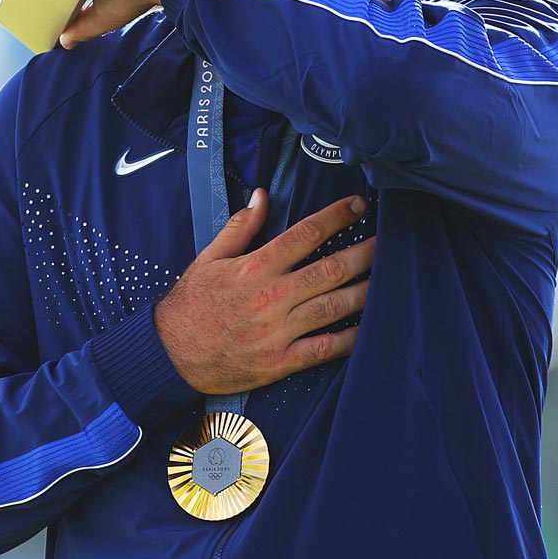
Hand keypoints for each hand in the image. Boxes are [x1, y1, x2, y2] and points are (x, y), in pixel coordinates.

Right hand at [154, 192, 374, 393]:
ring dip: (365, 292)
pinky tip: (369, 328)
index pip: (304, 235)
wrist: (169, 355)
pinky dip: (350, 340)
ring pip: (334, 307)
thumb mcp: (208, 259)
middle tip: (387, 243)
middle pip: (329, 270)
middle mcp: (271, 297)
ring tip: (388, 279)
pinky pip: (324, 350)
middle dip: (363, 254)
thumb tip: (262, 196)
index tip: (358, 205)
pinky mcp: (280, 362)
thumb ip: (239, 228)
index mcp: (255, 268)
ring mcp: (278, 332)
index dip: (336, 217)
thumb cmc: (190, 305)